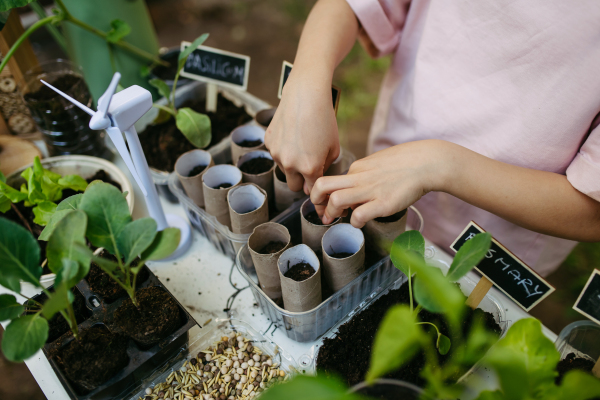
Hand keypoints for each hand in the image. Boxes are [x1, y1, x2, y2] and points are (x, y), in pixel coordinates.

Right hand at [265, 69, 339, 193]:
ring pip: (284, 170)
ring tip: (303, 144)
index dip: (317, 192)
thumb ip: (325, 168)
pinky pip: (276, 154)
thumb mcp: (334, 147)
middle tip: (311, 169)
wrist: (305, 94)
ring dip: (292, 164)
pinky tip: (293, 134)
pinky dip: (284, 149)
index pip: (312, 191)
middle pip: (294, 186)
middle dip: (302, 182)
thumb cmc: (324, 119)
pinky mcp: (268, 142)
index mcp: (309, 167)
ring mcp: (276, 153)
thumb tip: (315, 180)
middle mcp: (290, 164)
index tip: (320, 192)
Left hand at [310, 140, 451, 226]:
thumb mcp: (378, 163)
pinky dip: (354, 222)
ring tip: (338, 219)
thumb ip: (364, 176)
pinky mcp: (383, 203)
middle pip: (322, 185)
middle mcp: (359, 178)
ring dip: (331, 213)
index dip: (325, 196)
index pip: (330, 181)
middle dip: (316, 201)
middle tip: (323, 213)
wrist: (428, 162)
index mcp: (357, 168)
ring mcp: (370, 190)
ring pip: (335, 200)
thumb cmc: (406, 164)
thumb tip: (356, 192)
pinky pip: (358, 215)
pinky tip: (361, 222)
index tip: (327, 205)